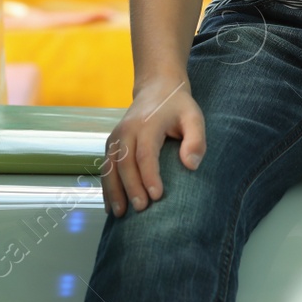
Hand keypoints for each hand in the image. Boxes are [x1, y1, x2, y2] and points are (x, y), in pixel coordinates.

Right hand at [100, 77, 204, 217]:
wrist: (157, 87)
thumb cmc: (178, 106)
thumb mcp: (194, 117)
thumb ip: (196, 140)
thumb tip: (191, 166)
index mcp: (147, 124)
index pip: (145, 154)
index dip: (149, 176)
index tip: (157, 196)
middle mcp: (126, 130)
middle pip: (125, 163)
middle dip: (132, 188)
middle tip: (141, 209)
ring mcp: (116, 136)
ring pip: (110, 167)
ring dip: (113, 192)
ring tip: (120, 214)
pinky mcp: (111, 143)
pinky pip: (105, 167)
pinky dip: (106, 187)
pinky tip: (110, 206)